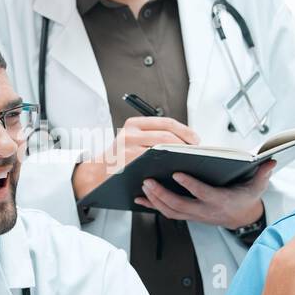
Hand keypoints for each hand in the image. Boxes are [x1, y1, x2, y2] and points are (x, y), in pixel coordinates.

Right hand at [72, 116, 200, 198]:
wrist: (98, 172)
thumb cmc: (120, 158)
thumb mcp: (133, 139)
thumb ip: (152, 135)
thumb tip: (183, 139)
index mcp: (134, 124)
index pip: (166, 122)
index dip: (185, 131)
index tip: (196, 140)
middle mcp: (130, 133)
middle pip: (166, 135)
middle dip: (185, 144)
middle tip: (194, 152)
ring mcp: (128, 147)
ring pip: (161, 148)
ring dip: (178, 154)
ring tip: (187, 159)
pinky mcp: (127, 161)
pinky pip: (153, 162)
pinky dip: (166, 165)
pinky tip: (173, 168)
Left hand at [133, 160, 273, 228]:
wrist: (241, 217)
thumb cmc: (245, 197)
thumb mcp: (258, 186)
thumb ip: (263, 173)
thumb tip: (271, 160)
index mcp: (220, 200)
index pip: (203, 193)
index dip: (190, 185)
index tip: (177, 173)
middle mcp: (205, 210)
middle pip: (180, 205)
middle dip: (162, 194)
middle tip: (148, 180)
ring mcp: (194, 215)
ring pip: (171, 211)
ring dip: (155, 200)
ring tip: (143, 186)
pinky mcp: (188, 215)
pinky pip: (167, 213)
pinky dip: (152, 207)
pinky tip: (140, 199)